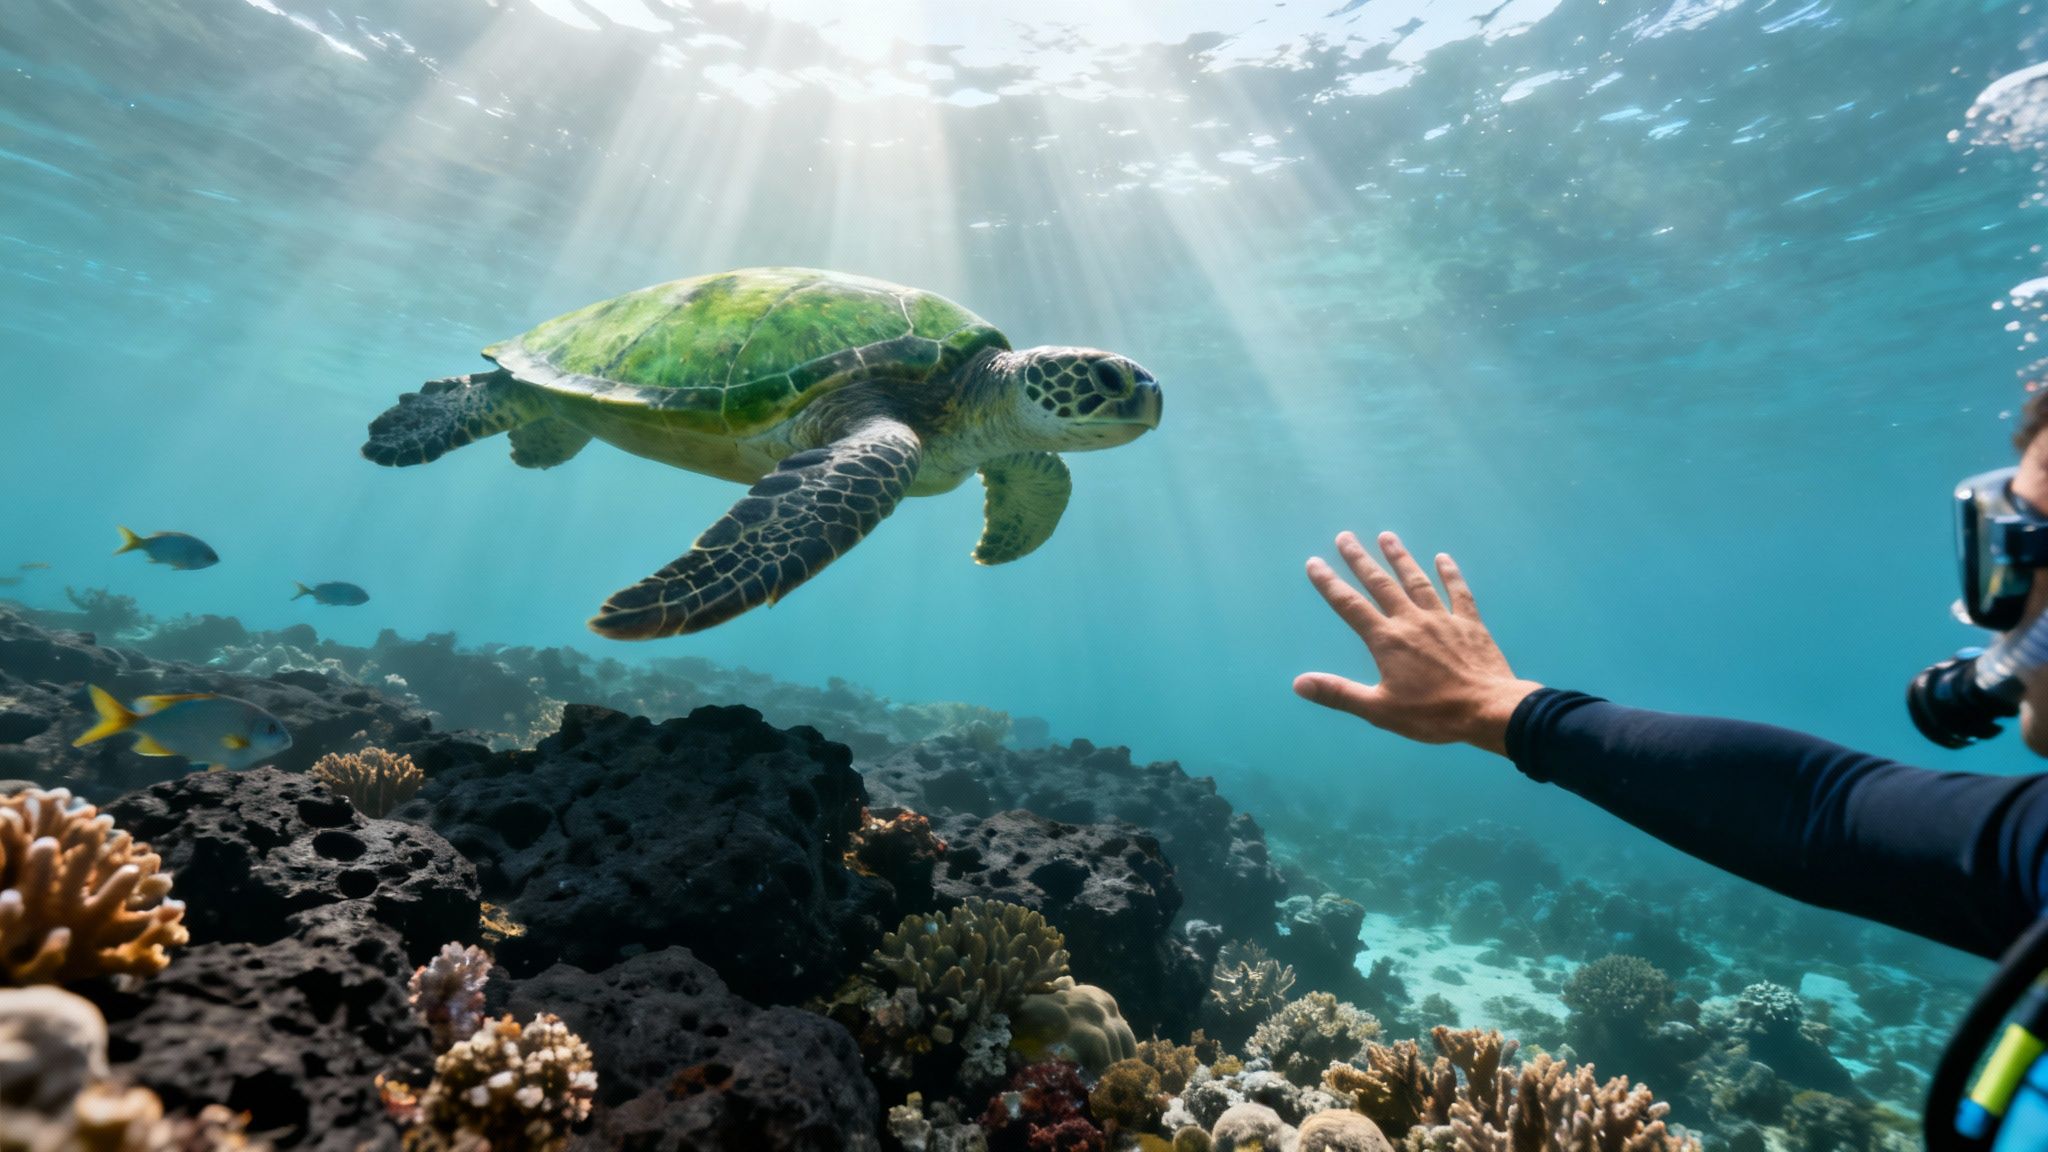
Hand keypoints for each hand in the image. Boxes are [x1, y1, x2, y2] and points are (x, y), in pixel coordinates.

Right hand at [1294, 531, 1541, 754]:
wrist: (1489, 710)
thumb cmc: (1433, 714)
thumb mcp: (1380, 710)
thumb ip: (1339, 693)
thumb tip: (1299, 683)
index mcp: (1388, 640)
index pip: (1350, 606)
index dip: (1330, 584)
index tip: (1314, 563)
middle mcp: (1412, 621)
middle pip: (1381, 584)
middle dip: (1360, 560)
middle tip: (1345, 537)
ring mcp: (1443, 619)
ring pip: (1417, 581)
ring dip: (1400, 558)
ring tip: (1387, 537)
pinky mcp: (1470, 624)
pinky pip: (1458, 593)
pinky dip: (1450, 574)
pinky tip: (1443, 558)